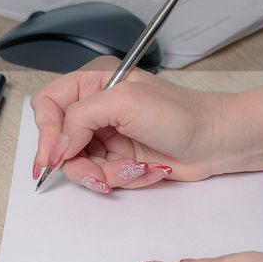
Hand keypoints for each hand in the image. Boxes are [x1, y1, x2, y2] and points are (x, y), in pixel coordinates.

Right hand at [31, 57, 241, 191]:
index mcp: (92, 83)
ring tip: (135, 169)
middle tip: (99, 174)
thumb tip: (55, 146)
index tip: (52, 157)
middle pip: (59, 142)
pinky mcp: (119, 158)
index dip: (45, 132)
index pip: (48, 105)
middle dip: (80, 163)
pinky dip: (124, 178)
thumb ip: (80, 118)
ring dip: (107, 173)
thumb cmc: (181, 113)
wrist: (216, 141)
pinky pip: (103, 176)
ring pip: (80, 165)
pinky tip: (147, 170)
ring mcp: (106, 135)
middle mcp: (96, 108)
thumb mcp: (124, 102)